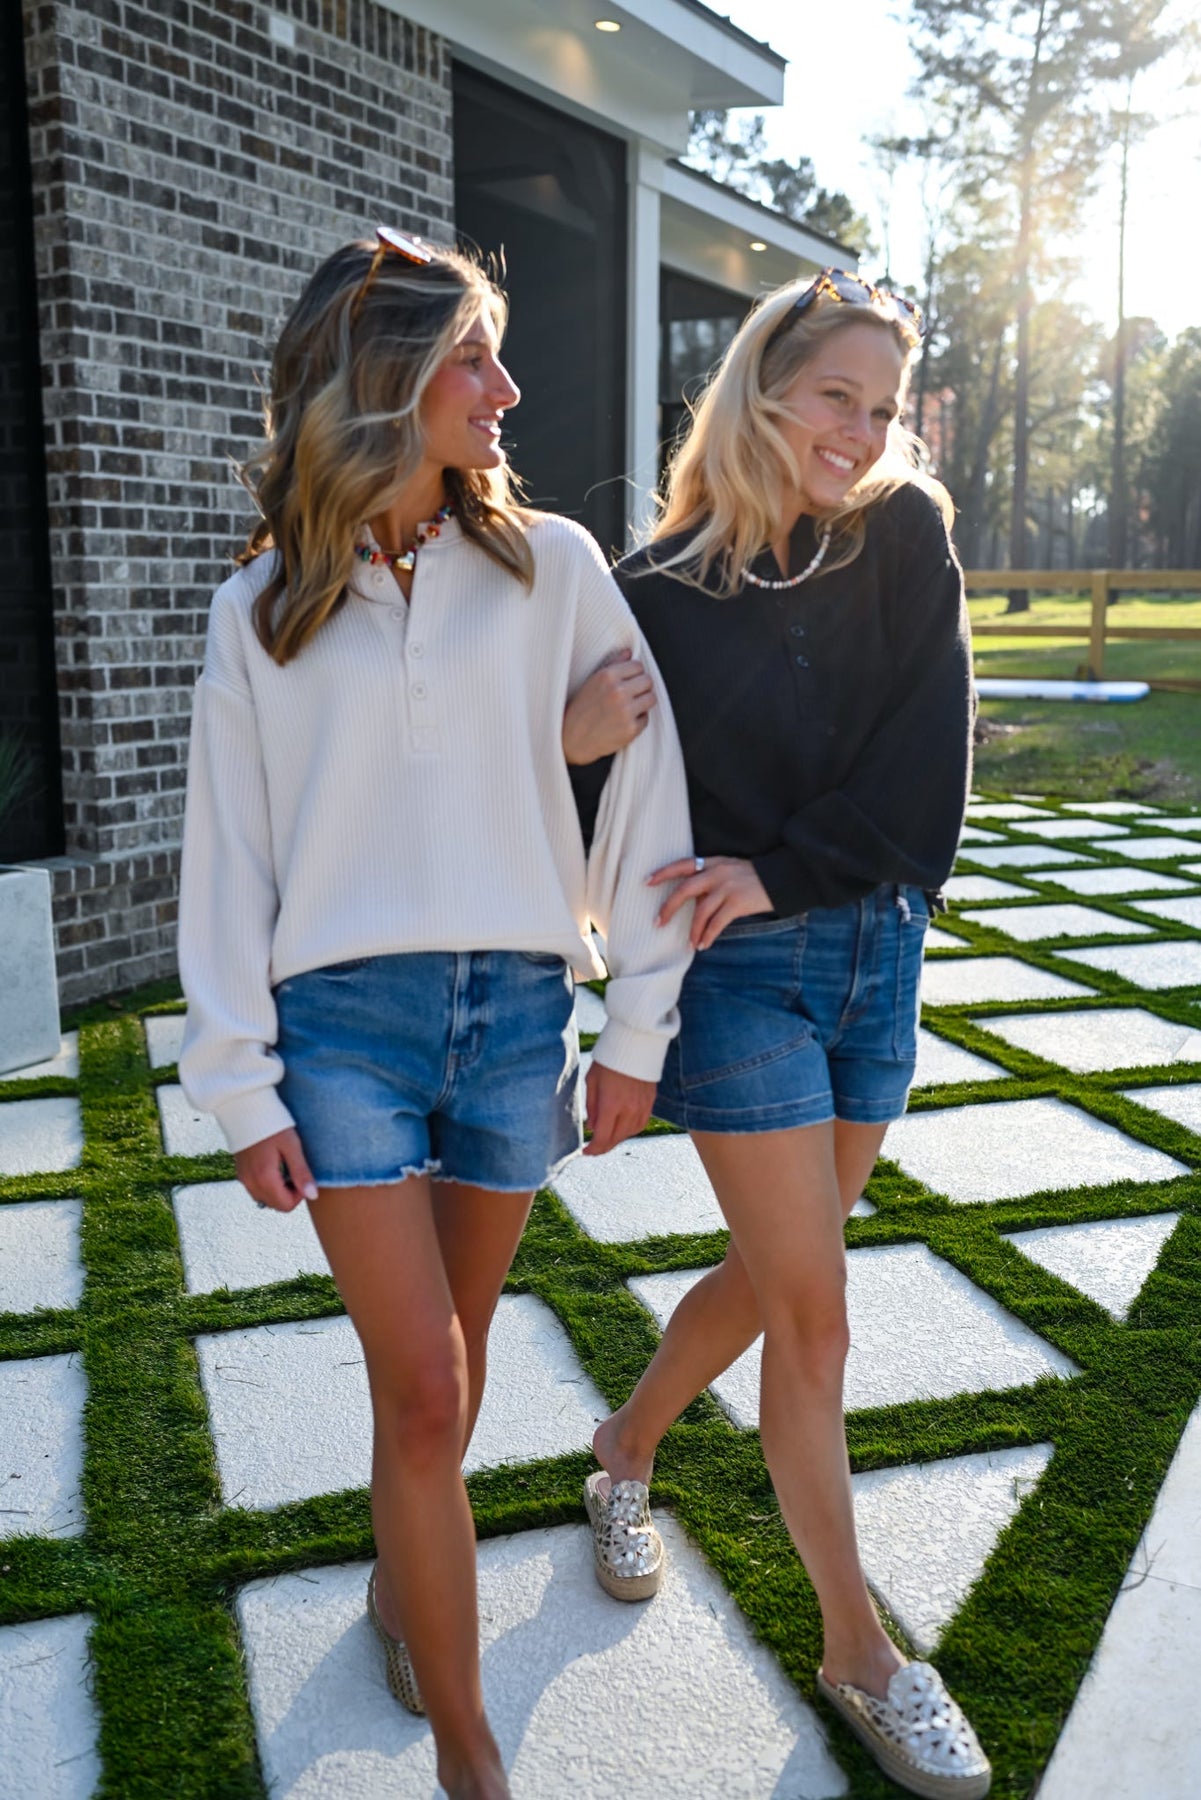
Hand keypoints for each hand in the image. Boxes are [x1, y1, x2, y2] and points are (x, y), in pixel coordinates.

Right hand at [233, 1127, 317, 1211]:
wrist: (245, 1108)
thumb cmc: (272, 1124)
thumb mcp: (291, 1146)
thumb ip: (301, 1172)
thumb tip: (313, 1195)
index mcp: (265, 1178)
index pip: (286, 1206)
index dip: (299, 1195)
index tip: (302, 1175)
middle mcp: (251, 1183)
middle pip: (275, 1205)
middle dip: (289, 1194)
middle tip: (295, 1171)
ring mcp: (243, 1179)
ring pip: (265, 1199)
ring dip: (278, 1191)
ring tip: (285, 1168)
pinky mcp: (240, 1173)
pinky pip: (256, 1190)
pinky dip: (268, 1185)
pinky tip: (274, 1167)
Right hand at [562, 647, 655, 763]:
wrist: (571, 738)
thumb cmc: (581, 708)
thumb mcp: (592, 681)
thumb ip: (613, 664)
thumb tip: (630, 652)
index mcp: (608, 676)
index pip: (638, 666)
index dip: (634, 673)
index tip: (628, 681)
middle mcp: (618, 692)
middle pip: (648, 681)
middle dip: (641, 687)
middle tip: (631, 695)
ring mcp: (626, 711)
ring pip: (651, 698)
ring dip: (643, 702)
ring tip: (630, 707)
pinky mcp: (630, 729)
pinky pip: (646, 718)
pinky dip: (638, 720)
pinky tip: (624, 721)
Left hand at [584, 1062, 656, 1154]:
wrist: (635, 1044)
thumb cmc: (609, 1060)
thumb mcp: (592, 1081)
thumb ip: (591, 1106)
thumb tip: (592, 1127)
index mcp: (611, 1104)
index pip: (602, 1137)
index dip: (593, 1149)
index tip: (586, 1151)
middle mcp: (628, 1109)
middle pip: (616, 1139)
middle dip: (603, 1147)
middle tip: (594, 1147)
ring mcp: (642, 1107)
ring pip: (629, 1134)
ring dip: (616, 1139)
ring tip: (607, 1137)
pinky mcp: (650, 1102)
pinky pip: (640, 1124)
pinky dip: (630, 1130)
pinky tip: (622, 1128)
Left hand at [650, 854, 772, 950]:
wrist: (782, 878)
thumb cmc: (755, 877)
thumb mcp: (731, 870)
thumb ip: (712, 880)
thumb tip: (694, 900)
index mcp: (714, 862)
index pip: (683, 865)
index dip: (664, 873)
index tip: (646, 882)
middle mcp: (718, 873)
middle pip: (685, 889)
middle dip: (669, 907)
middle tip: (658, 922)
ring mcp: (727, 887)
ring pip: (701, 912)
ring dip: (693, 930)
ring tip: (690, 943)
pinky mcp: (737, 903)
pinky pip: (716, 923)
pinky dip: (708, 936)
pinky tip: (704, 944)